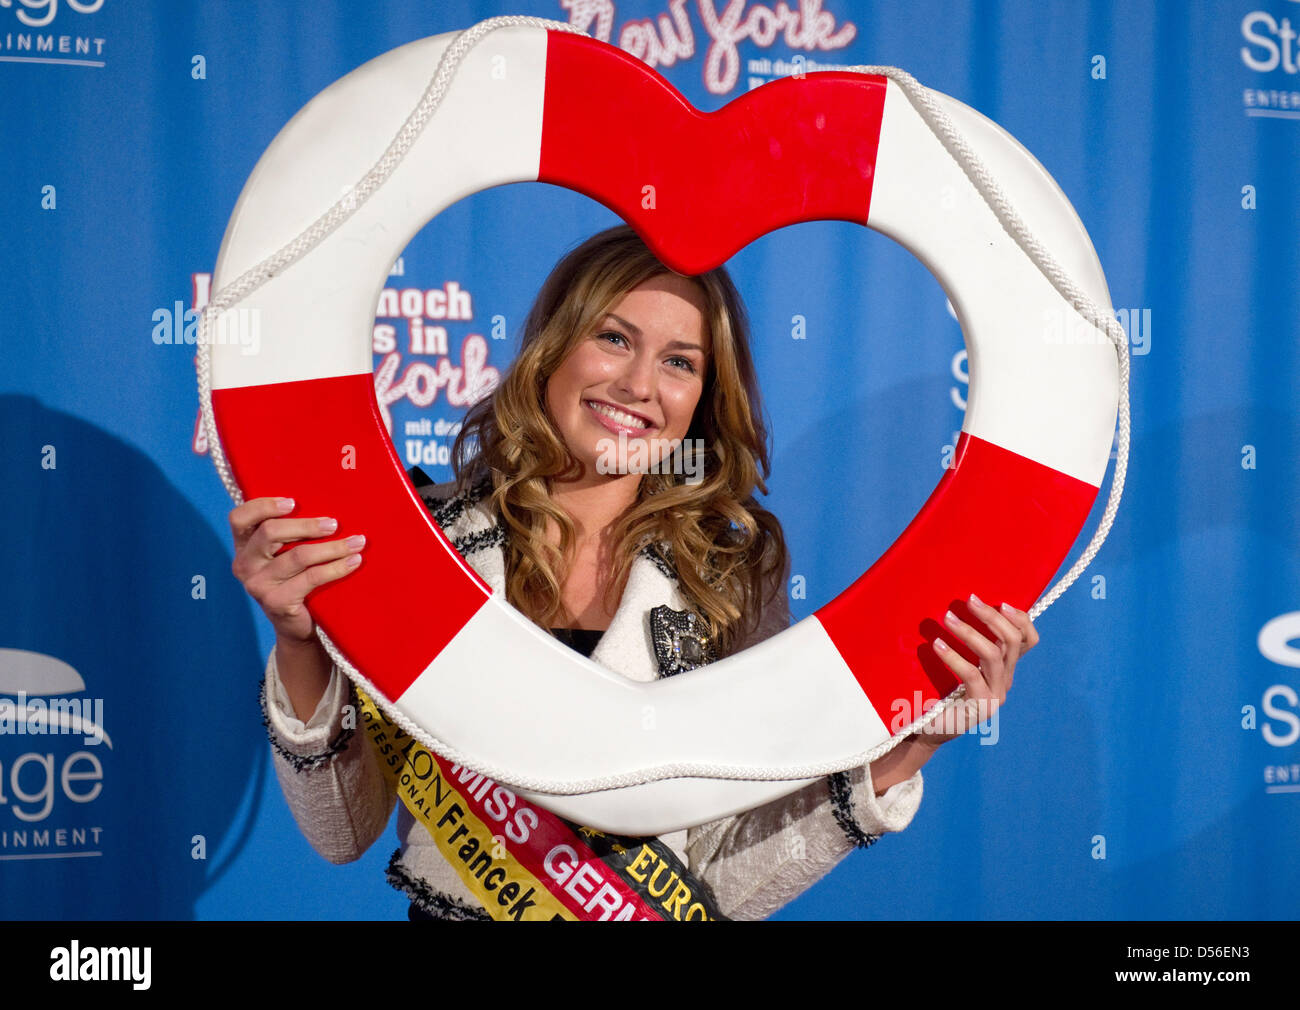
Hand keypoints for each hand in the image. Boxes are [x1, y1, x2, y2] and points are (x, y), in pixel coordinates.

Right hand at [228, 496, 365, 643]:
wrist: (295, 626)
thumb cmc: (295, 580)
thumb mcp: (284, 555)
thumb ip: (290, 534)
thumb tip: (327, 503)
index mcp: (243, 546)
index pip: (239, 518)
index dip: (263, 506)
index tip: (293, 502)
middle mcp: (245, 565)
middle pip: (270, 532)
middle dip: (307, 525)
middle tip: (334, 524)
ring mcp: (258, 585)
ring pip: (298, 556)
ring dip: (332, 547)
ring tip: (356, 542)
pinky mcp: (276, 602)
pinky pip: (312, 577)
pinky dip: (337, 567)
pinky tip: (354, 561)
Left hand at [917, 594, 1038, 746]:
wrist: (929, 728)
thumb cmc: (940, 690)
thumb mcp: (959, 661)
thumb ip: (969, 642)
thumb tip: (962, 607)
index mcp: (1005, 668)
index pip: (1028, 640)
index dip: (1021, 619)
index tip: (1000, 602)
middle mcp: (1005, 680)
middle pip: (1012, 642)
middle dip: (991, 617)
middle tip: (969, 600)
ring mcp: (996, 695)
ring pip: (992, 655)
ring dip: (969, 632)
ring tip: (947, 618)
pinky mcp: (981, 706)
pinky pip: (971, 674)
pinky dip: (953, 656)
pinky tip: (936, 644)